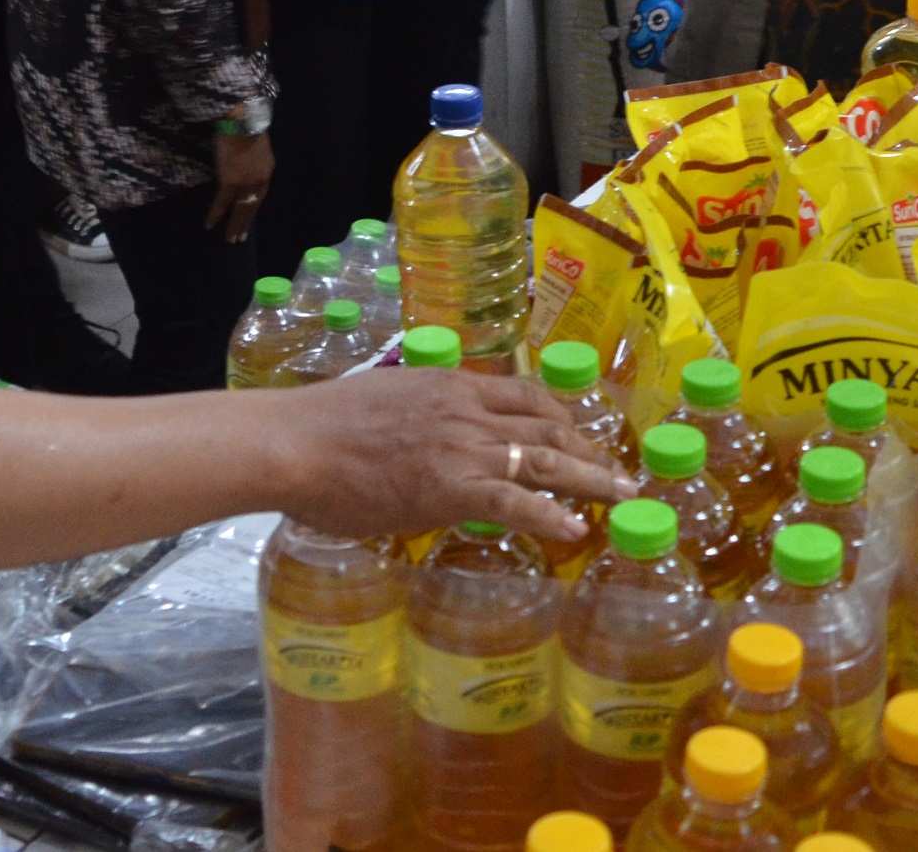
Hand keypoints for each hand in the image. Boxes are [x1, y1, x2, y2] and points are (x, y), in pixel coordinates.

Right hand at [206, 127, 272, 242]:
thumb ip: (250, 157)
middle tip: (239, 238)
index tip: (249, 218)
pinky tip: (209, 225)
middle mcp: (259, 180)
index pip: (260, 194)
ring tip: (230, 240)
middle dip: (245, 223)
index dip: (253, 207)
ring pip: (240, 210)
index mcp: (266, 170)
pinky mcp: (230, 183)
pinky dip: (215, 215)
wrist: (242, 120)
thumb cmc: (246, 125)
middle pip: (252, 206)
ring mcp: (245, 184)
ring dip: (234, 226)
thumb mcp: (255, 144)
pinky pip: (221, 203)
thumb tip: (241, 163)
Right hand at [275, 361, 630, 542]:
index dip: (562, 419)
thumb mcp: (385, 402)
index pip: (525, 396)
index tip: (581, 436)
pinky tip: (575, 530)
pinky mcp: (449, 486)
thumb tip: (427, 441)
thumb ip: (420, 418)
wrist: (295, 442)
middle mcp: (465, 410)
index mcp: (451, 385)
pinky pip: (513, 502)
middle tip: (620, 474)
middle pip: (547, 427)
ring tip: (622, 498)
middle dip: (589, 451)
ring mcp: (461, 447)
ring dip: (590, 479)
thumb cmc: (323, 429)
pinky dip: (549, 515)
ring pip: (542, 461)